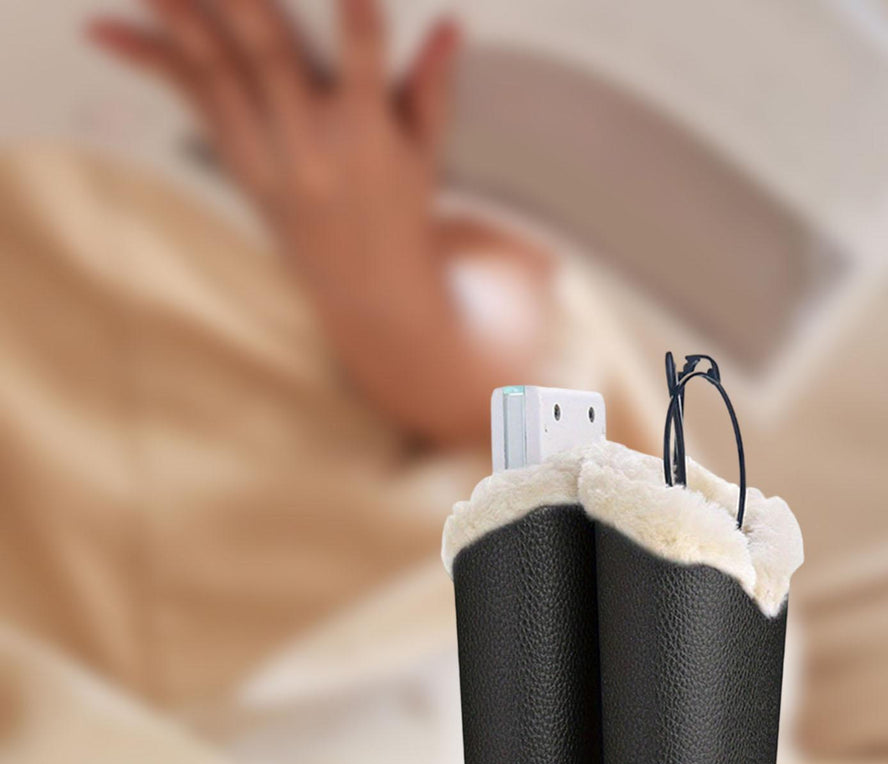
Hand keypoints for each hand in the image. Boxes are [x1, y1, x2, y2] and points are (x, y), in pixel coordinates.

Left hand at [89, 0, 540, 445]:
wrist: (366, 285)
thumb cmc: (401, 206)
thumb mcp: (427, 151)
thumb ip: (433, 86)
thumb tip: (452, 25)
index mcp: (369, 137)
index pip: (364, 67)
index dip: (356, 25)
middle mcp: (314, 149)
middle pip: (272, 63)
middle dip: (241, 5)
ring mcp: (270, 161)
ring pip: (219, 79)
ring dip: (179, 24)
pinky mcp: (240, 168)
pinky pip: (194, 105)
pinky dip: (152, 65)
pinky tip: (107, 34)